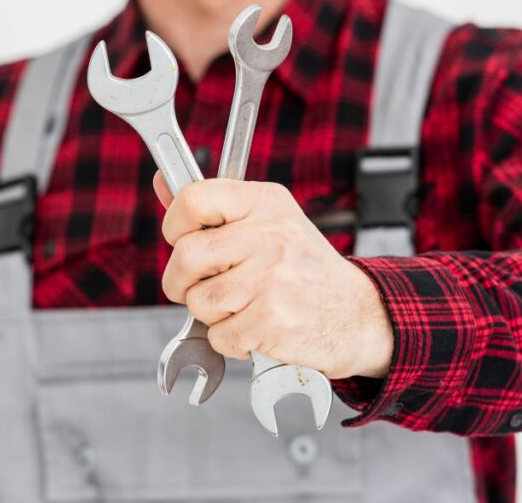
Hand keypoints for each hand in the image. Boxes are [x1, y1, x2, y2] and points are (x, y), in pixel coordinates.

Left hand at [154, 171, 393, 379]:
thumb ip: (212, 207)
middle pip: (186, 255)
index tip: (181, 239)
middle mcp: (270, 236)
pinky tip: (256, 327)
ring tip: (243, 306)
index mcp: (265, 202)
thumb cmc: (303, 267)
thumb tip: (163, 181)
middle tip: (199, 286)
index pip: (193, 199)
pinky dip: (230, 340)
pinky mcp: (272, 321)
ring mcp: (272, 279)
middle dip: (181, 280)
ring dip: (211, 313)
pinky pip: (218, 335)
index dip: (174, 224)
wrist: (358, 315)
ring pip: (198, 300)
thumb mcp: (268, 221)